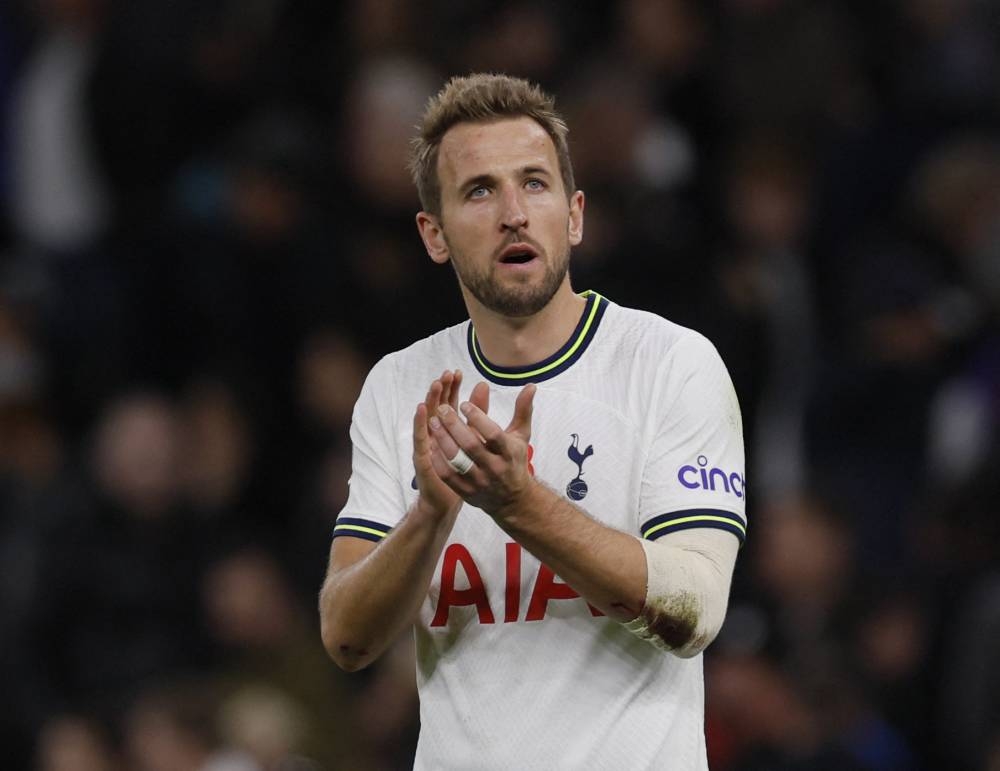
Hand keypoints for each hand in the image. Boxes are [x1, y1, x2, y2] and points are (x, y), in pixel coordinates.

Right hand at [413, 370, 464, 519]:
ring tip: (435, 385)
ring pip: (426, 418)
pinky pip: (420, 438)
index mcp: (447, 429)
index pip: (447, 402)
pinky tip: (422, 410)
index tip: (456, 372)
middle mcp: (435, 434)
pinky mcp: (422, 457)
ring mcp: (427, 445)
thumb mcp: (477, 438)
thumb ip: (479, 414)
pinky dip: (419, 423)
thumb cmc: (467, 468)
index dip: (450, 388)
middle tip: (445, 373)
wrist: (454, 499)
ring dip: (430, 400)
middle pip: (435, 406)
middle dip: (440, 389)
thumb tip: (484, 386)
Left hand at [428, 382, 536, 516]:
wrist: (512, 499)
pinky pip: (448, 476)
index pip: (493, 434)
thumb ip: (523, 410)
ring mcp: (479, 482)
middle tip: (442, 409)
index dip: (478, 417)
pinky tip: (431, 444)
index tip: (464, 403)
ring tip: (433, 422)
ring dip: (443, 440)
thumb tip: (530, 385)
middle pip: (471, 446)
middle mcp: (495, 468)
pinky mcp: (466, 492)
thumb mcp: (521, 435)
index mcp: (509, 452)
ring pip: (457, 461)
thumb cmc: (514, 459)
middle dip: (454, 426)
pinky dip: (438, 460)